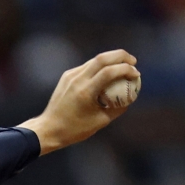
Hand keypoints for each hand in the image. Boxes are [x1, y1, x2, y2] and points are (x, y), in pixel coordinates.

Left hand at [19, 49, 139, 154]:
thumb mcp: (101, 121)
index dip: (126, 69)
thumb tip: (131, 96)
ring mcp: (70, 76)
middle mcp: (77, 80)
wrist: (48, 128)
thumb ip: (118, 107)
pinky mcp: (66, 76)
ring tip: (123, 65)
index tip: (136, 74)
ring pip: (94, 60)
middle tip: (133, 62)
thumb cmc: (76, 129)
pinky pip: (86, 66)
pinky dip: (99, 66)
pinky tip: (107, 72)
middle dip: (121, 56)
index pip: (109, 71)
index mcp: (85, 91)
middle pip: (102, 58)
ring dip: (111, 59)